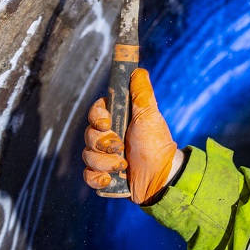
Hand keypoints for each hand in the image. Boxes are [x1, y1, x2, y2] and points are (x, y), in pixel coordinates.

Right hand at [82, 68, 183, 204]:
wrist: (162, 176)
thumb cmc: (157, 143)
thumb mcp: (150, 115)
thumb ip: (142, 93)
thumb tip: (137, 70)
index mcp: (118, 121)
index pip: (95, 113)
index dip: (97, 117)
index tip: (106, 123)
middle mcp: (109, 138)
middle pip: (88, 135)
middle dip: (103, 143)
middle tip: (121, 146)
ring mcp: (105, 157)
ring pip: (87, 156)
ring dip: (105, 162)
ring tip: (123, 164)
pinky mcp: (104, 176)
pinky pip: (88, 176)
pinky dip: (97, 178)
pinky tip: (111, 179)